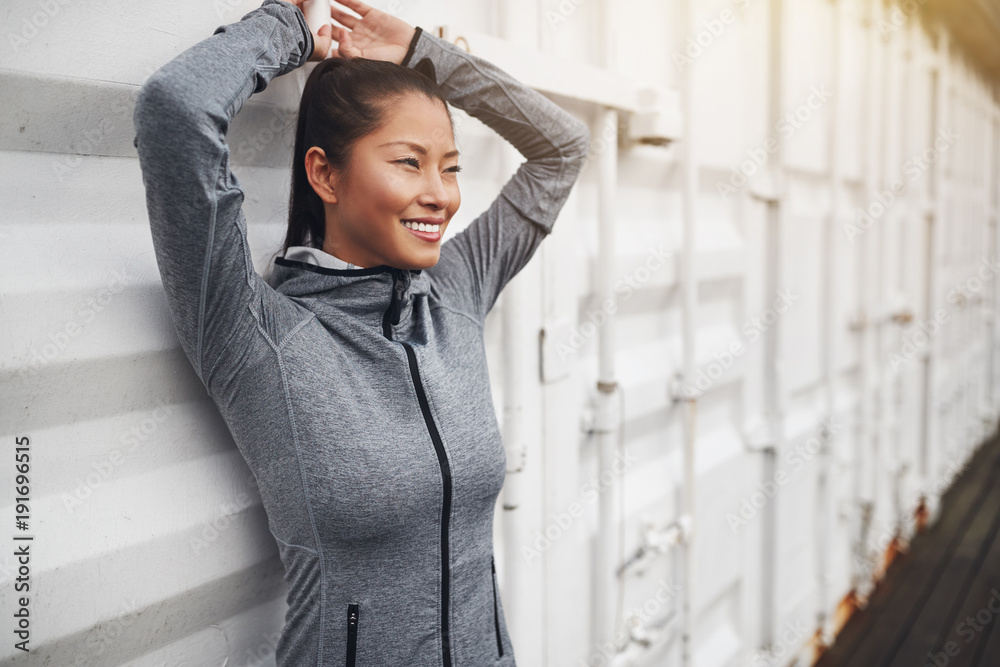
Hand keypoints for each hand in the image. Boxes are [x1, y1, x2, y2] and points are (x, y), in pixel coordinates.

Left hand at [292, 0, 415, 63]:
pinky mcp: (372, 15)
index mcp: (352, 51)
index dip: (322, 37)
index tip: (310, 31)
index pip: (332, 44)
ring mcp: (363, 26)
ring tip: (319, 1)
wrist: (411, 50)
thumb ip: (349, 52)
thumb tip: (340, 37)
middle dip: (322, 20)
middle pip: (333, 27)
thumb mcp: (366, 61)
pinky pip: (356, 5)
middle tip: (309, 12)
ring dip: (330, 7)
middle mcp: (355, 38)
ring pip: (342, 14)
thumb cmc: (391, 61)